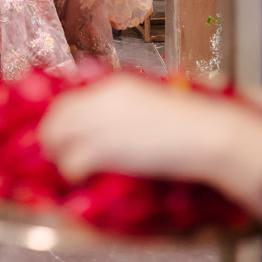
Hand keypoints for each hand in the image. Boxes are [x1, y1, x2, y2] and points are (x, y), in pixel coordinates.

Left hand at [38, 75, 261, 231]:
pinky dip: (72, 170)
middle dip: (54, 134)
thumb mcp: (152, 99)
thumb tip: (112, 118)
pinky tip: (81, 176)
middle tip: (58, 150)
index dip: (62, 115)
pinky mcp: (107, 148)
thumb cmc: (190, 120)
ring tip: (69, 165)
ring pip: (58, 137)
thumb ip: (126, 104)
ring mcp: (102, 123)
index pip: (70, 97)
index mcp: (114, 85)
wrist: (207, 132)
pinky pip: (73, 161)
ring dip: (60, 153)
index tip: (63, 129)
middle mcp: (102, 99)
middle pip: (58, 115)